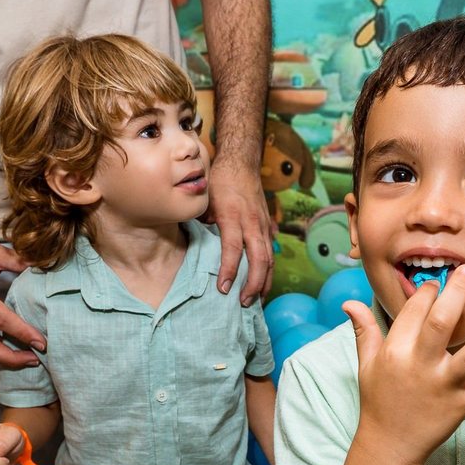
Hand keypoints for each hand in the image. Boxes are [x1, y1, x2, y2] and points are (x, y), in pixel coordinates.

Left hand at [203, 156, 273, 304]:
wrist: (241, 162)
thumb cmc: (219, 181)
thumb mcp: (204, 199)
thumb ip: (201, 222)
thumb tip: (194, 244)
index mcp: (233, 215)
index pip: (233, 248)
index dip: (229, 270)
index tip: (223, 289)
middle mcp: (252, 222)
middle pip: (259, 259)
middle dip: (253, 284)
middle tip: (243, 302)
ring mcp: (262, 225)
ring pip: (270, 258)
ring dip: (264, 281)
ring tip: (256, 300)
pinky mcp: (267, 226)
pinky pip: (271, 253)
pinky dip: (268, 271)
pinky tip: (262, 284)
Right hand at [344, 265, 464, 464]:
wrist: (389, 445)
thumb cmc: (378, 400)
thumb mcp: (366, 364)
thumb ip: (364, 331)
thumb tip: (349, 303)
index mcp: (395, 352)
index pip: (413, 312)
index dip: (427, 292)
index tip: (438, 282)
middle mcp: (420, 366)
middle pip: (441, 324)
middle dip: (457, 294)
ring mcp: (444, 386)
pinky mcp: (462, 404)